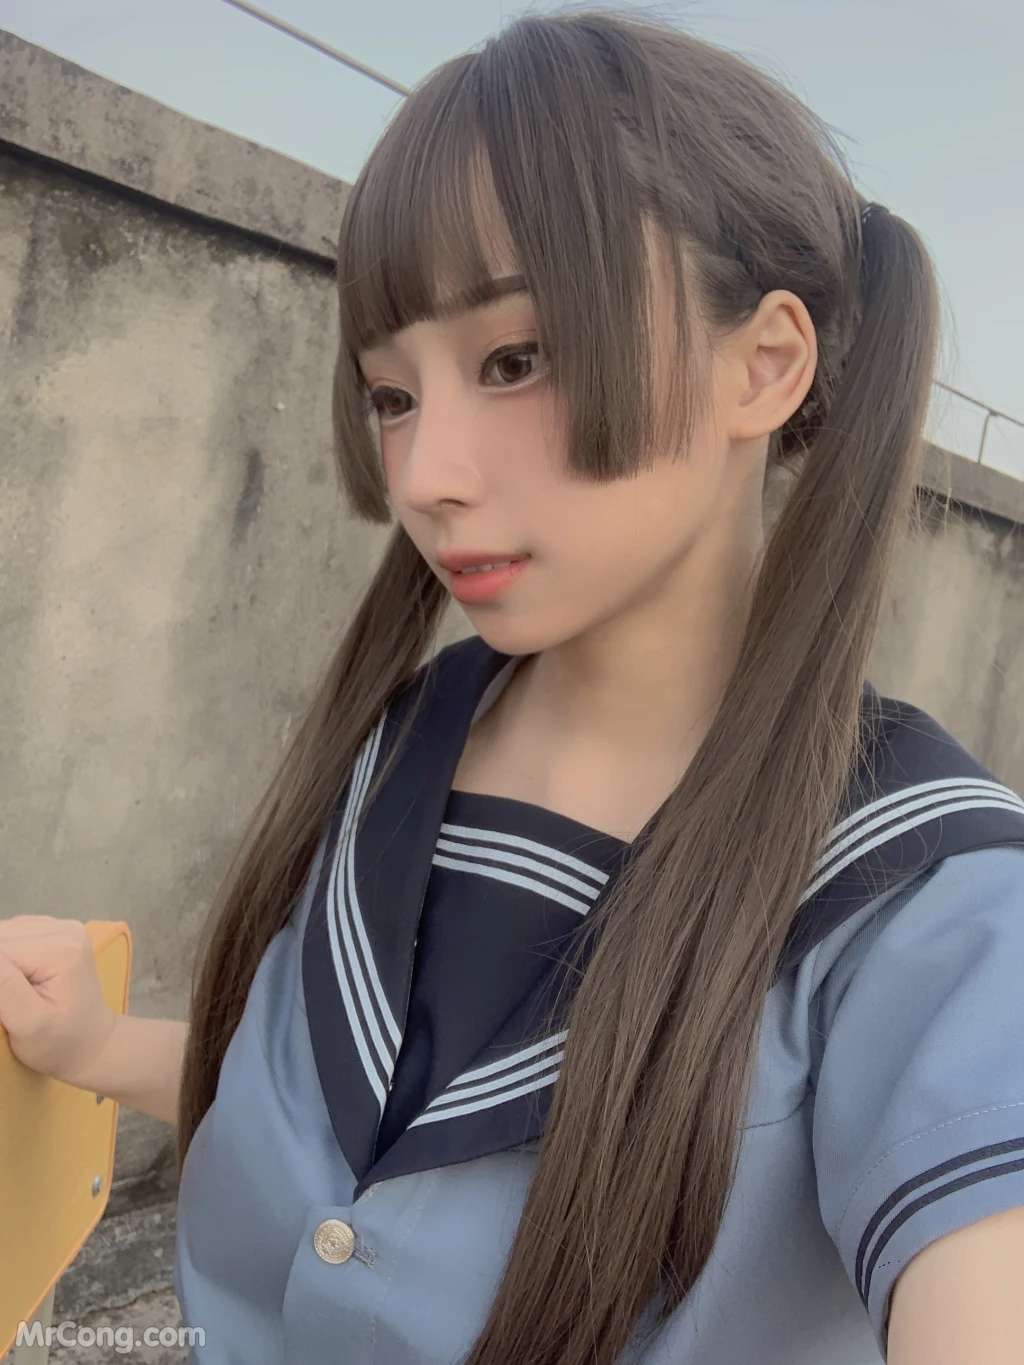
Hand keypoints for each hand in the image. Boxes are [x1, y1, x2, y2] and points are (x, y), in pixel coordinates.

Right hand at [0, 914, 118, 1088]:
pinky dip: (6, 954)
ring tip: (11, 991)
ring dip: (0, 959)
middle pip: (4, 936)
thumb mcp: (28, 1023)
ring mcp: (64, 928)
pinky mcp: (56, 932)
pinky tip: (14, 976)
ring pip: (6, 932)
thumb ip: (4, 987)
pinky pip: (16, 934)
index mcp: (62, 951)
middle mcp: (66, 930)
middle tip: (8, 1001)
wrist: (91, 1042)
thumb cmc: (60, 1042)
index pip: (1, 949)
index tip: (3, 1002)